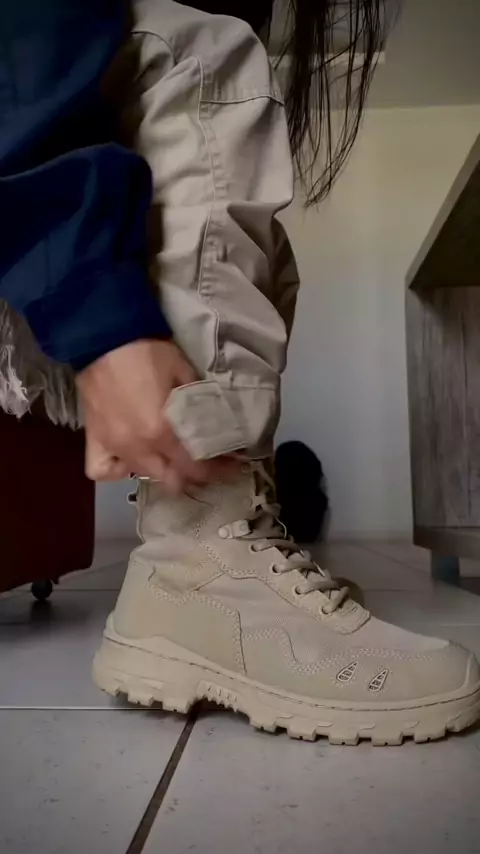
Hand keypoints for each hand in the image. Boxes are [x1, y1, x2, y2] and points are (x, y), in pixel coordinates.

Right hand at [76, 339, 214, 490]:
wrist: (102, 337)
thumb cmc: (146, 351)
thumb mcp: (184, 373)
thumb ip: (197, 403)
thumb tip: (211, 422)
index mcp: (163, 432)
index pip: (196, 468)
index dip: (218, 470)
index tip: (232, 464)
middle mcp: (138, 447)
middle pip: (172, 481)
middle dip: (193, 475)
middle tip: (204, 460)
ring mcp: (114, 446)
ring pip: (143, 476)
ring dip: (161, 470)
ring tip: (170, 456)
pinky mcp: (94, 439)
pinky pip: (103, 470)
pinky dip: (118, 470)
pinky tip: (128, 459)